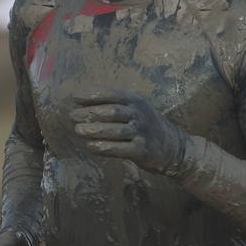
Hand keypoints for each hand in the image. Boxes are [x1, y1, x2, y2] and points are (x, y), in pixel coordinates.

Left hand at [71, 90, 188, 175]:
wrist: (172, 146)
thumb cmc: (145, 125)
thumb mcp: (136, 108)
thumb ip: (115, 104)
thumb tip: (83, 103)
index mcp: (136, 101)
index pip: (112, 95)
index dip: (93, 95)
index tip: (75, 98)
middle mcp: (139, 115)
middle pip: (112, 112)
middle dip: (90, 113)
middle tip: (73, 116)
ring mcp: (141, 132)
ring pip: (114, 130)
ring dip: (94, 130)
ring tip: (78, 130)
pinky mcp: (141, 150)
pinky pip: (119, 149)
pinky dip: (103, 147)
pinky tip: (91, 146)